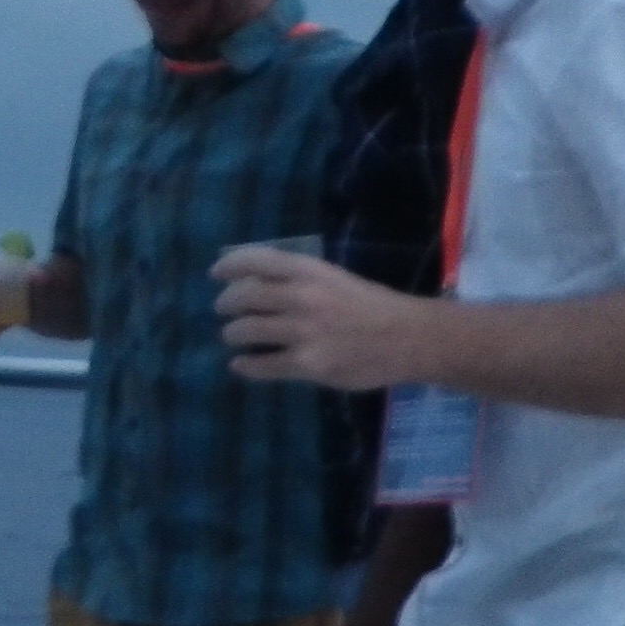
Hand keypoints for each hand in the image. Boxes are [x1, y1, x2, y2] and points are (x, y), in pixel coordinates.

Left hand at [218, 246, 430, 391]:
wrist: (409, 338)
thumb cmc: (372, 305)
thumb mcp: (335, 278)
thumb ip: (299, 278)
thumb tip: (255, 279)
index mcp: (309, 271)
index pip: (256, 260)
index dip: (230, 266)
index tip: (216, 273)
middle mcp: (302, 297)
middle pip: (244, 296)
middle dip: (226, 304)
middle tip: (225, 311)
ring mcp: (304, 332)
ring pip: (246, 330)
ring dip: (233, 334)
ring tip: (233, 337)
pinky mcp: (309, 364)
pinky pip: (264, 364)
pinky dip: (246, 365)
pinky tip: (240, 364)